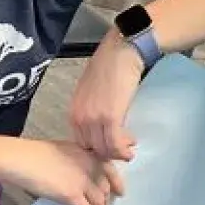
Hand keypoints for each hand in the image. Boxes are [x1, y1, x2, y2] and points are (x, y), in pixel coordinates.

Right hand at [6, 138, 125, 204]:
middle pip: (105, 188)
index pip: (111, 170)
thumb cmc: (35, 154)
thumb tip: (81, 172)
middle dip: (105, 201)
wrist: (22, 159)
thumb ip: (78, 160)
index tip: (120, 192)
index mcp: (89, 154)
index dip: (117, 183)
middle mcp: (90, 167)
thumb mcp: (64, 150)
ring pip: (98, 202)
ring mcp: (82, 182)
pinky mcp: (72, 195)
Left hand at [69, 33, 144, 161]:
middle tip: (122, 149)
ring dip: (117, 152)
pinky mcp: (110, 118)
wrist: (121, 52)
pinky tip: (131, 146)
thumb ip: (91, 108)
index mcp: (74, 111)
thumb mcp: (91, 91)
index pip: (81, 140)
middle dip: (107, 152)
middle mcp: (80, 118)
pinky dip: (123, 149)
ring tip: (129, 149)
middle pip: (91, 147)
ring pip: (103, 148)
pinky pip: (114, 143)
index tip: (108, 145)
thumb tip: (100, 120)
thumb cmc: (109, 66)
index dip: (96, 146)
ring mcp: (94, 119)